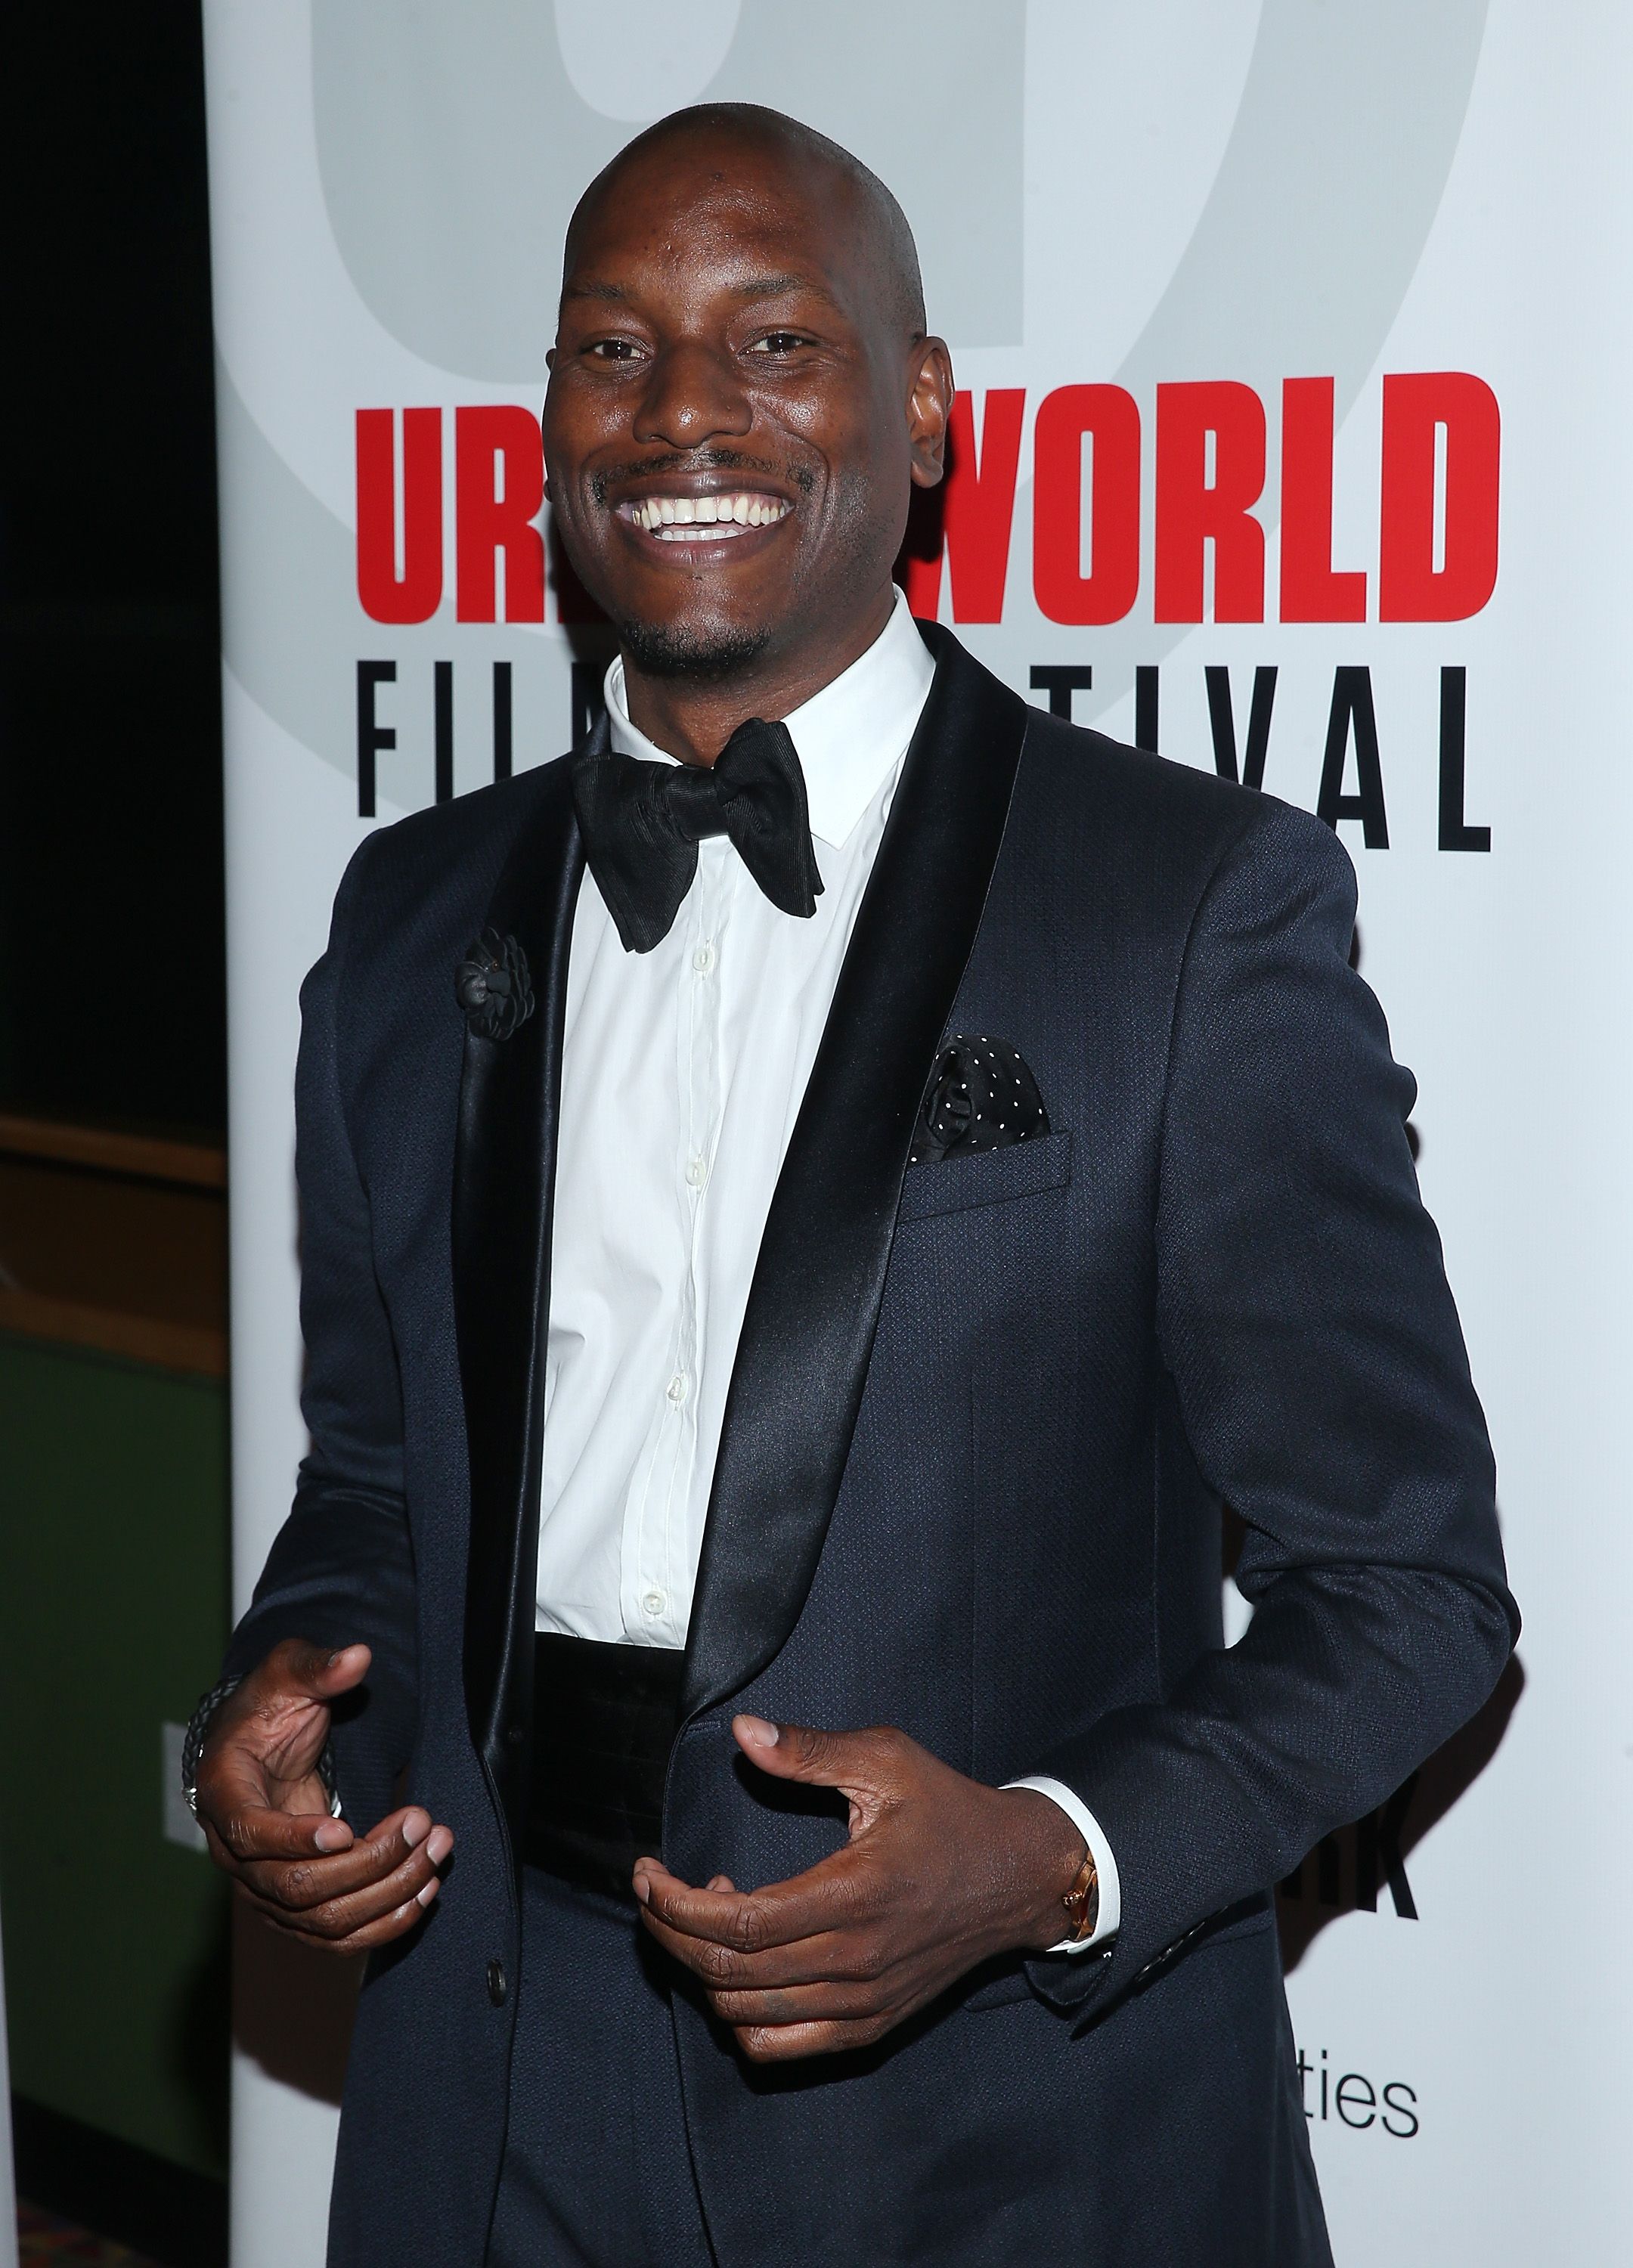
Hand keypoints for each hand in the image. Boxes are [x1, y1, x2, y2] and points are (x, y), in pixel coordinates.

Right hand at [195, 1637, 452, 1954]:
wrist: (258, 1748)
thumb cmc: (268, 1709)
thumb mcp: (286, 1674)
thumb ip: (317, 1666)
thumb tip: (357, 1657)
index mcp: (224, 1796)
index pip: (250, 1836)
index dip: (294, 1840)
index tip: (344, 1829)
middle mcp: (237, 1856)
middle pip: (295, 1888)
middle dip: (367, 1861)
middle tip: (420, 1822)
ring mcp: (265, 1890)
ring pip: (324, 1919)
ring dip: (388, 1892)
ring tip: (436, 1850)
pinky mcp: (296, 1909)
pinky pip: (339, 1936)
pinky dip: (385, 1922)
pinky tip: (425, 1890)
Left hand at [633, 1717, 1085, 2062]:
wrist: (1019, 1876)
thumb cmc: (949, 1810)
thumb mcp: (886, 1760)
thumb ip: (809, 1750)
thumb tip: (743, 1733)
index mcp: (855, 1892)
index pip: (738, 1922)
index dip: (674, 1902)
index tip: (646, 1872)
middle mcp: (857, 1958)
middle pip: (729, 1972)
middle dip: (670, 1932)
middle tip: (651, 1891)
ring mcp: (864, 2001)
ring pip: (747, 2016)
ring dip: (701, 1972)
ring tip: (700, 1917)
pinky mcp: (871, 2024)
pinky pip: (783, 2047)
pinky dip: (740, 2019)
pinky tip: (740, 1966)